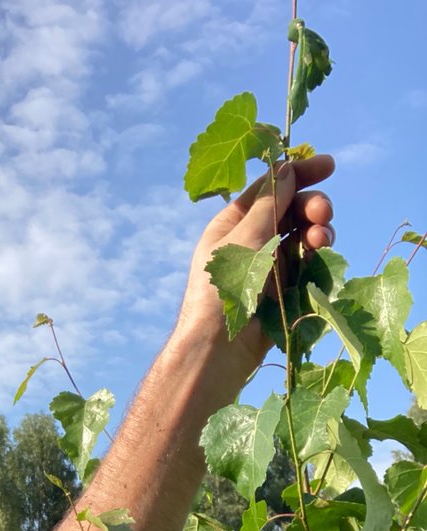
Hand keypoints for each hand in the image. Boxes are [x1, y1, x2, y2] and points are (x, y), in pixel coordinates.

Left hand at [176, 154, 335, 384]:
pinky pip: (307, 265)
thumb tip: (287, 169)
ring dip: (316, 232)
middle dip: (311, 207)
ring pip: (303, 238)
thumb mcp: (244, 237)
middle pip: (291, 212)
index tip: (329, 165)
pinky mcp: (284, 290)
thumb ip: (270, 203)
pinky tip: (320, 256)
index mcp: (232, 225)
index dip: (298, 174)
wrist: (219, 347)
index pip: (269, 189)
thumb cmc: (223, 288)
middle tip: (323, 214)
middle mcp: (251, 243)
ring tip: (320, 239)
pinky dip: (316, 257)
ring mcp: (268, 267)